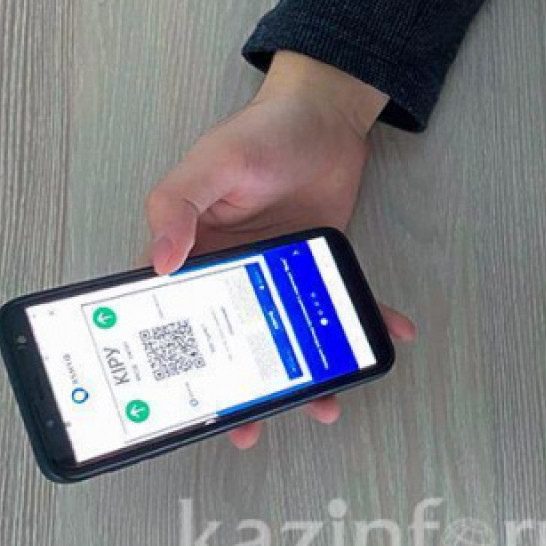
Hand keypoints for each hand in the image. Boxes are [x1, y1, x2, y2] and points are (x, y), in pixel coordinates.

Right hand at [144, 52, 414, 448]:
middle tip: (248, 429)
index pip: (170, 314)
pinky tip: (388, 335)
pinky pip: (339, 304)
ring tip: (321, 405)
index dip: (170, 360)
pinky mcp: (320, 268)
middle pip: (232, 342)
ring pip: (288, 335)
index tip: (180, 403)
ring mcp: (279, 274)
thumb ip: (177, 205)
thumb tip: (157, 263)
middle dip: (239, 390)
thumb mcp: (212, 164)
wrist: (326, 116)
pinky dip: (367, 320)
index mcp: (194, 252)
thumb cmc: (261, 134)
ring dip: (304, 373)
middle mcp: (233, 271)